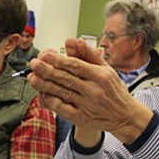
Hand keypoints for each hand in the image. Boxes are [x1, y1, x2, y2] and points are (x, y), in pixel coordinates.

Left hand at [28, 37, 152, 144]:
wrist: (125, 116)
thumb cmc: (114, 90)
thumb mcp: (106, 69)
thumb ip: (88, 54)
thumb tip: (73, 41)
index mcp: (100, 76)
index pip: (76, 66)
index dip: (59, 60)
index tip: (45, 54)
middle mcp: (94, 90)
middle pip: (67, 79)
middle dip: (48, 71)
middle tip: (34, 63)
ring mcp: (87, 105)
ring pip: (63, 93)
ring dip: (46, 86)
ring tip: (32, 78)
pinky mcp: (82, 118)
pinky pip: (64, 110)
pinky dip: (53, 102)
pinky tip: (43, 95)